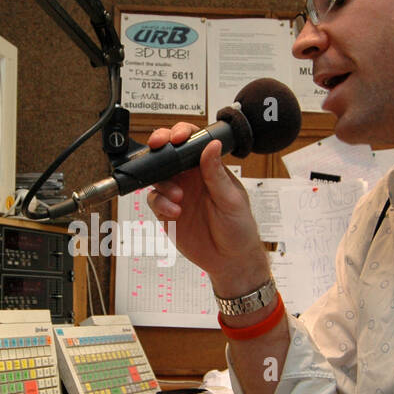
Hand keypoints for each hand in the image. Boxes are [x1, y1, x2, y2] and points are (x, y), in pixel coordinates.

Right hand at [145, 124, 268, 295]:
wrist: (230, 260)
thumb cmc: (239, 228)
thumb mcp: (231, 200)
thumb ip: (217, 174)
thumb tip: (211, 145)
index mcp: (209, 168)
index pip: (193, 142)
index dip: (182, 133)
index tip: (176, 137)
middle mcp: (191, 178)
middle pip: (169, 154)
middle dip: (160, 147)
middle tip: (158, 148)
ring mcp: (177, 194)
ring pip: (158, 177)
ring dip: (164, 183)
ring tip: (178, 197)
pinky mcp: (167, 212)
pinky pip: (154, 200)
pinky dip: (161, 203)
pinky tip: (175, 212)